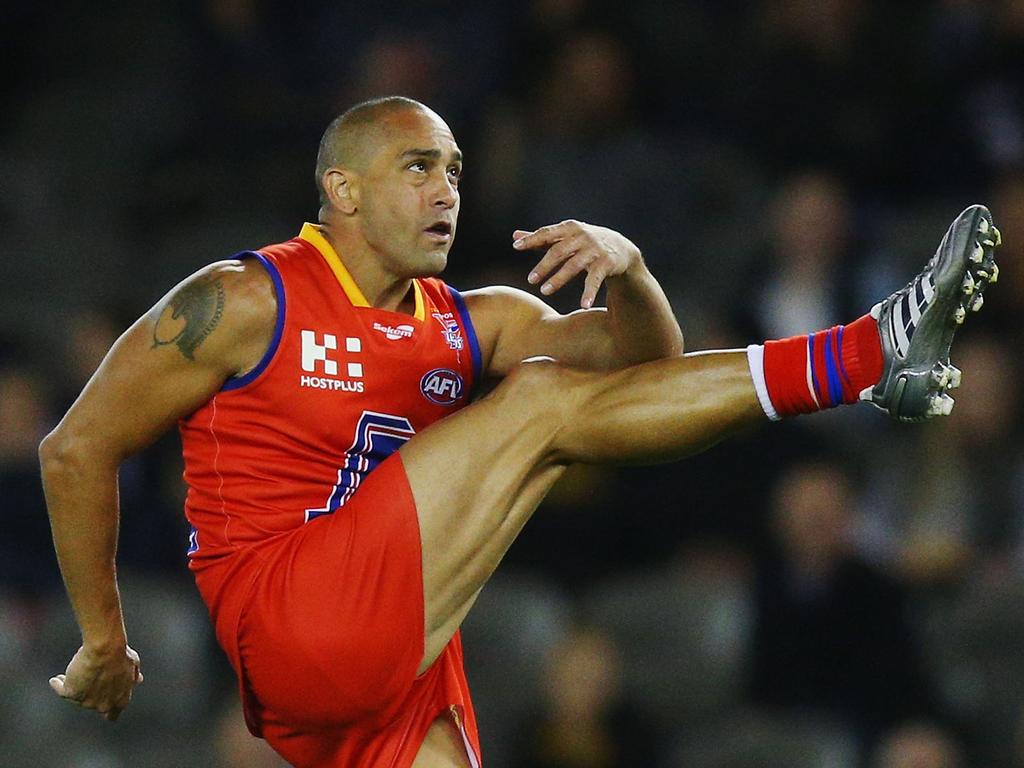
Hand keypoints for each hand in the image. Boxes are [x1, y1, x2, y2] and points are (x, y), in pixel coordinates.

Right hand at [50, 643, 142, 720]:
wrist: (104, 649)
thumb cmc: (120, 655)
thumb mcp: (133, 664)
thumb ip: (132, 676)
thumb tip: (137, 680)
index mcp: (120, 700)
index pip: (113, 714)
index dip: (109, 711)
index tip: (105, 709)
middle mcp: (103, 705)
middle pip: (94, 705)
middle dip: (91, 694)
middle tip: (87, 682)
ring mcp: (86, 702)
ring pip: (77, 698)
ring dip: (75, 686)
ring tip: (73, 673)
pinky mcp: (71, 693)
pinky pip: (61, 690)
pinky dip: (58, 685)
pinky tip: (56, 680)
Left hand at [513, 220, 641, 308]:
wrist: (621, 249)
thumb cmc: (585, 243)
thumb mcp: (565, 237)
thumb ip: (541, 239)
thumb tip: (514, 237)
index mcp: (569, 229)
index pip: (547, 233)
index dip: (531, 239)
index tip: (516, 247)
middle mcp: (582, 237)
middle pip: (559, 251)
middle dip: (544, 266)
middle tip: (530, 280)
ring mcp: (595, 250)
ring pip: (574, 266)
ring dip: (559, 279)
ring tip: (545, 291)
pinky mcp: (606, 264)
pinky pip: (595, 280)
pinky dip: (589, 293)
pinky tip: (583, 306)